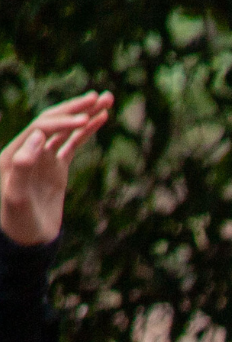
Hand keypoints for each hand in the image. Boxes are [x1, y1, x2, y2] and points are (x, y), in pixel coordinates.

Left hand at [0, 91, 111, 245]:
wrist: (28, 244)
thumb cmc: (19, 225)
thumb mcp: (16, 198)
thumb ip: (22, 166)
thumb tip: (39, 134)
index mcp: (15, 153)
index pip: (42, 127)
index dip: (63, 121)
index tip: (85, 120)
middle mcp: (28, 149)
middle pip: (54, 121)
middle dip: (77, 108)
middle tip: (100, 96)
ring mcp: (43, 157)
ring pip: (65, 129)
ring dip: (85, 114)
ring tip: (107, 100)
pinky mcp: (55, 167)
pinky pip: (72, 144)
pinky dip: (86, 131)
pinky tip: (100, 120)